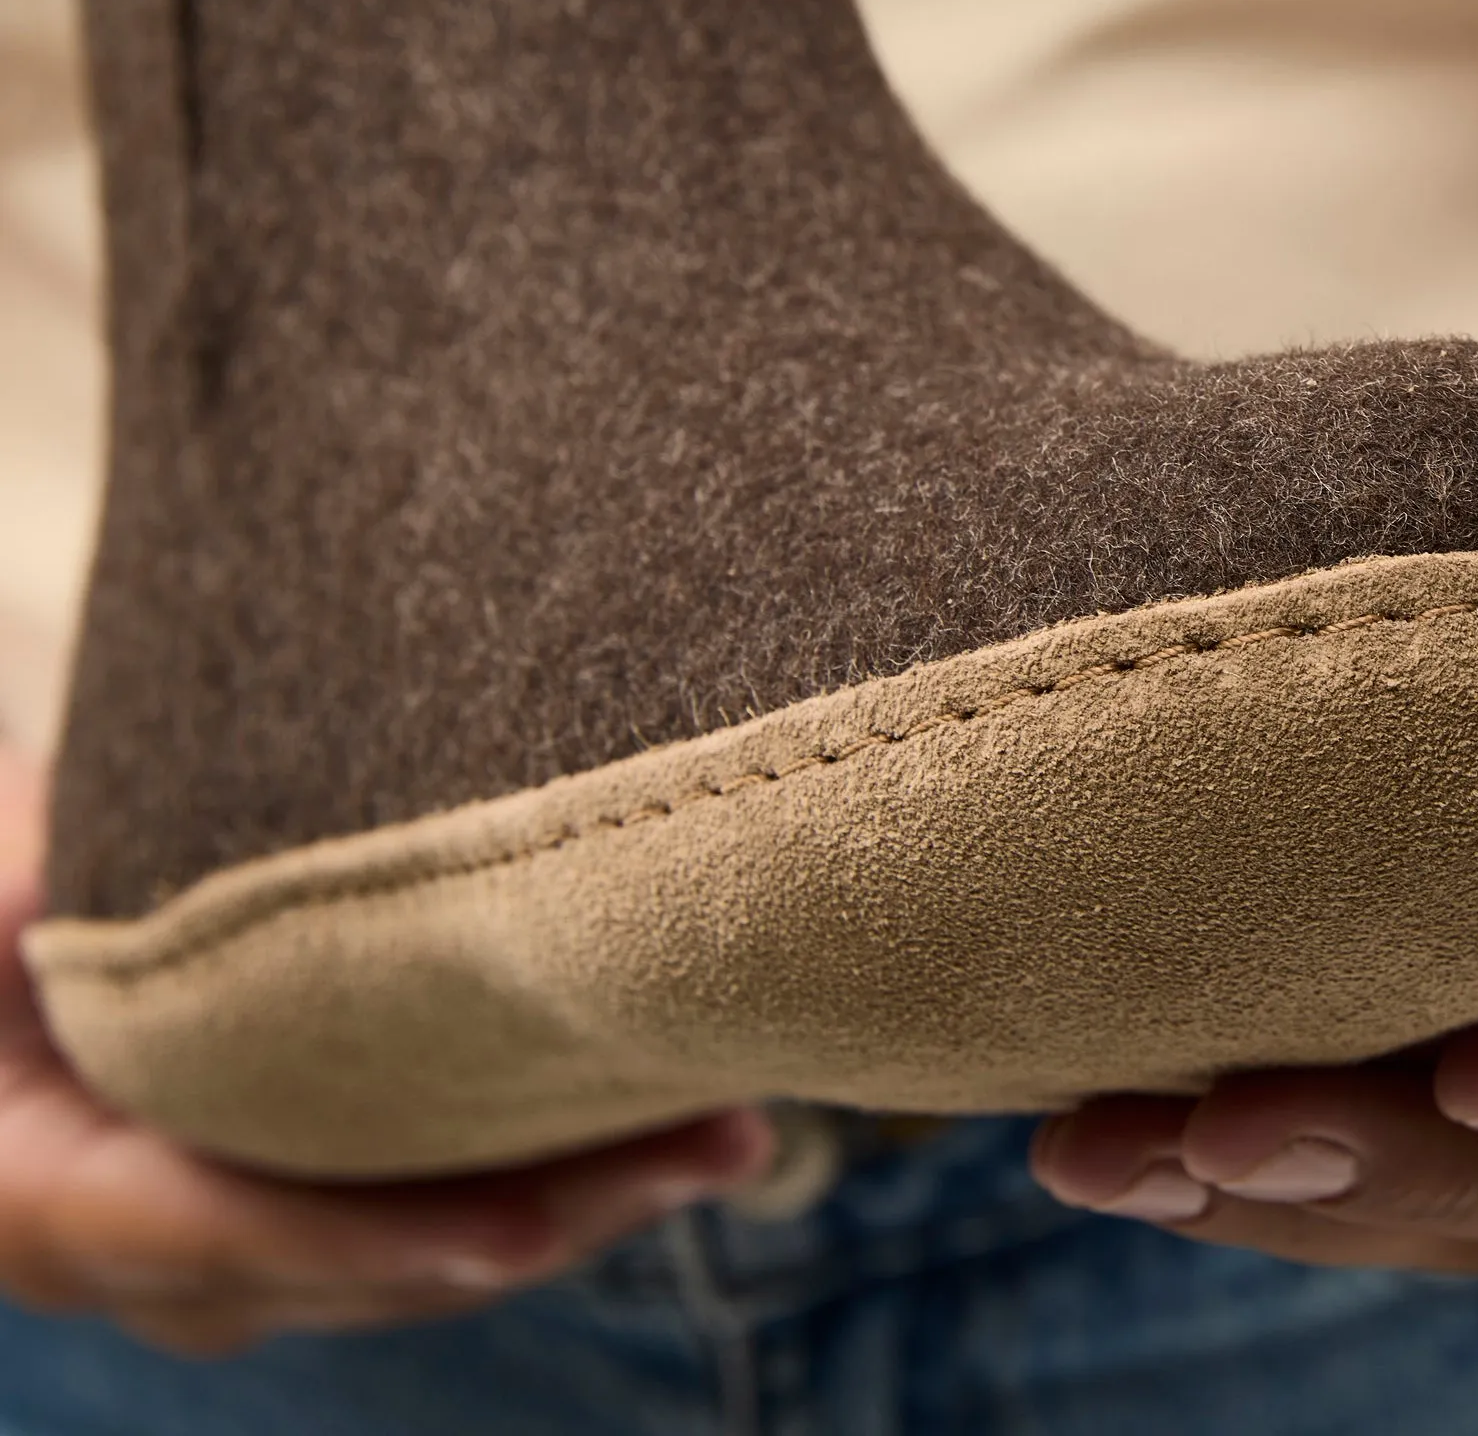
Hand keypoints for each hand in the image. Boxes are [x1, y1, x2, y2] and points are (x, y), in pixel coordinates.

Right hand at [0, 749, 773, 1356]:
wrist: (3, 939)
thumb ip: (22, 889)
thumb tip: (48, 893)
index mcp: (40, 1192)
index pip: (214, 1228)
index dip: (371, 1234)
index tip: (527, 1227)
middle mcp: (144, 1248)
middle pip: (361, 1262)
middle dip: (548, 1216)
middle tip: (717, 1144)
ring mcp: (230, 1235)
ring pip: (419, 1250)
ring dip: (581, 1199)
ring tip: (732, 1130)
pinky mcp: (298, 1189)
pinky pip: (426, 1206)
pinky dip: (543, 1168)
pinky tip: (665, 1119)